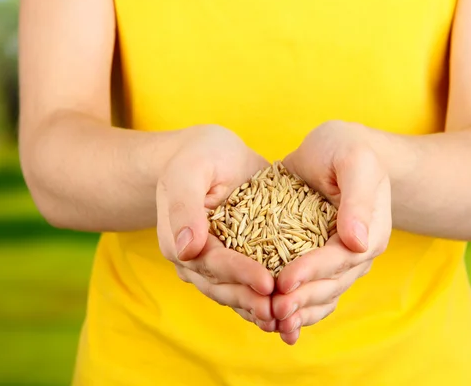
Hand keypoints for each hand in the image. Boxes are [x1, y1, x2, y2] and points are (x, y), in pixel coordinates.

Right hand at [156, 125, 275, 329]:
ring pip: (236, 293)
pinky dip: (265, 298)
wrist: (210, 154)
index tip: (268, 283)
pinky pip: (247, 285)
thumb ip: (184, 207)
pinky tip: (290, 308)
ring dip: (260, 307)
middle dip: (253, 300)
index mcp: (180, 240)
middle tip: (284, 309)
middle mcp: (194, 259)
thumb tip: (186, 250)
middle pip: (224, 287)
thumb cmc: (197, 156)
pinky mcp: (234, 260)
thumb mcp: (188, 171)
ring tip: (289, 317)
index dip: (240, 275)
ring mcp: (213, 263)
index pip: (213, 263)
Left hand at [274, 120, 391, 343]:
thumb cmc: (347, 148)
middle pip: (331, 284)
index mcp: (370, 230)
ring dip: (299, 311)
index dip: (312, 271)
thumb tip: (357, 241)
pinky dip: (298, 308)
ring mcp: (340, 259)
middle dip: (302, 299)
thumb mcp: (355, 161)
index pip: (340, 259)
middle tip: (272, 308)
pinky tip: (276, 322)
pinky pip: (312, 290)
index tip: (284, 281)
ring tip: (271, 321)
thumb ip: (358, 198)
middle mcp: (357, 251)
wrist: (339, 148)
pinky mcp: (320, 259)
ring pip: (322, 295)